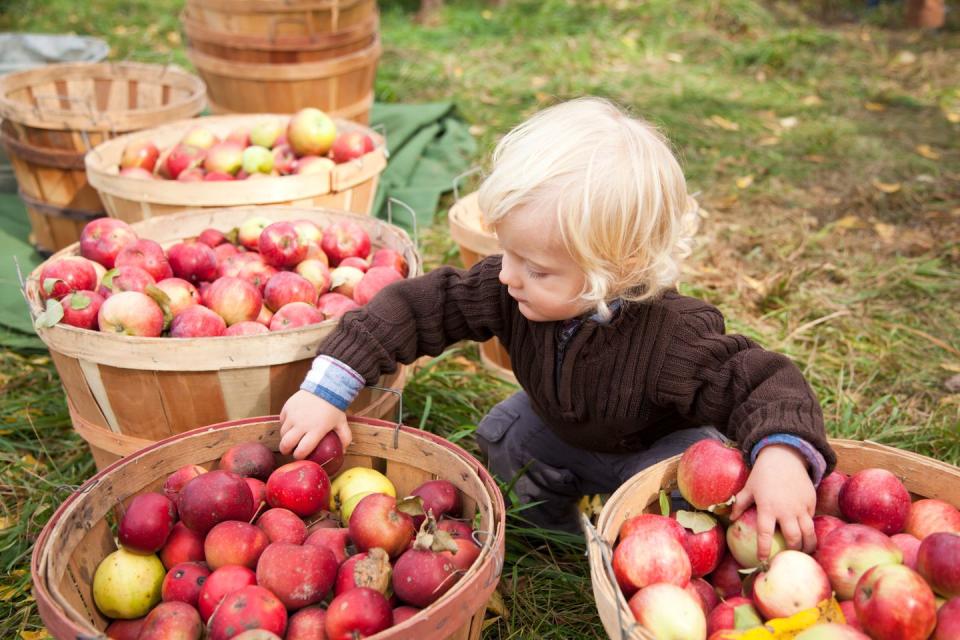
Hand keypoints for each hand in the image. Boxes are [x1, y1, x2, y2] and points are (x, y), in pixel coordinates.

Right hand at [278, 390, 351, 458]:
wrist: (325, 386)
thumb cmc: (334, 407)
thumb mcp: (342, 423)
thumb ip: (345, 438)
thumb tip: (343, 452)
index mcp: (316, 430)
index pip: (302, 450)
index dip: (299, 456)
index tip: (300, 456)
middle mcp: (302, 424)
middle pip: (286, 444)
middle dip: (286, 451)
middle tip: (289, 451)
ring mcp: (293, 415)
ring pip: (282, 433)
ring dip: (285, 438)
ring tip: (291, 438)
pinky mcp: (287, 407)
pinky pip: (281, 421)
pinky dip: (284, 425)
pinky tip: (291, 425)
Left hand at [730, 444, 816, 559]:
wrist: (784, 456)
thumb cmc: (763, 474)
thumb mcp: (749, 487)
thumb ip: (740, 503)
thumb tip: (731, 519)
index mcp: (767, 507)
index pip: (765, 534)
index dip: (764, 549)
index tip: (762, 561)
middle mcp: (786, 510)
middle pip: (793, 538)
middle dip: (792, 551)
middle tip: (789, 559)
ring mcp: (801, 507)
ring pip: (809, 533)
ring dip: (808, 546)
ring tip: (805, 554)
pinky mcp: (811, 502)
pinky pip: (812, 520)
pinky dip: (810, 530)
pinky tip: (808, 536)